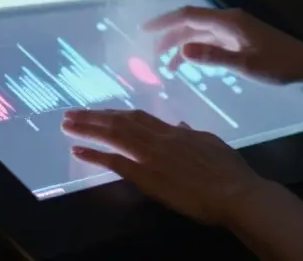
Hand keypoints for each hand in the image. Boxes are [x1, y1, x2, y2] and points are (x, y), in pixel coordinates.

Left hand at [61, 109, 264, 225]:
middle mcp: (159, 139)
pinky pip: (115, 162)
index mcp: (174, 133)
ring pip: (114, 136)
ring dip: (88, 129)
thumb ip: (191, 134)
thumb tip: (179, 125)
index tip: (99, 111)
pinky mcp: (147, 176)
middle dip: (94, 116)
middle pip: (120, 122)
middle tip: (71, 113)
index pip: (138, 118)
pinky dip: (95, 155)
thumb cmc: (229, 172)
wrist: (235, 192)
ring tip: (67, 125)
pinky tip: (77, 151)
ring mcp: (151, 156)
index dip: (115, 113)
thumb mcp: (211, 143)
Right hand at [143, 6, 302, 84]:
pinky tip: (190, 63)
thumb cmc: (279, 65)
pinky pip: (210, 39)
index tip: (144, 30)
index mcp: (229, 21)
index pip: (189, 16)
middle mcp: (229, 20)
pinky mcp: (239, 38)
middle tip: (152, 54)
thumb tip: (182, 50)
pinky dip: (196, 49)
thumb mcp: (245, 65)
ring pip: (200, 32)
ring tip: (166, 65)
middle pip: (191, 22)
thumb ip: (214, 57)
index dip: (165, 22)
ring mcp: (234, 28)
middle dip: (169, 36)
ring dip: (182, 44)